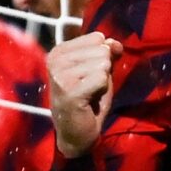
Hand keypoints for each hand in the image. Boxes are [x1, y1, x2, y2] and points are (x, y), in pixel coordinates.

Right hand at [46, 32, 122, 157]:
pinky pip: (101, 79)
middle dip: (103, 71)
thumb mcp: (100, 70)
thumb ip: (108, 53)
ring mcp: (60, 75)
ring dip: (102, 82)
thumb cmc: (88, 100)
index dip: (103, 57)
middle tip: (90, 87)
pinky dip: (101, 91)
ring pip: (102, 64)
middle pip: (101, 50)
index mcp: (59, 51)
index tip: (90, 75)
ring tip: (89, 94)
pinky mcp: (69, 90)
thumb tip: (115, 43)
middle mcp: (55, 59)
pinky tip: (88, 100)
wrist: (77, 132)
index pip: (97, 38)